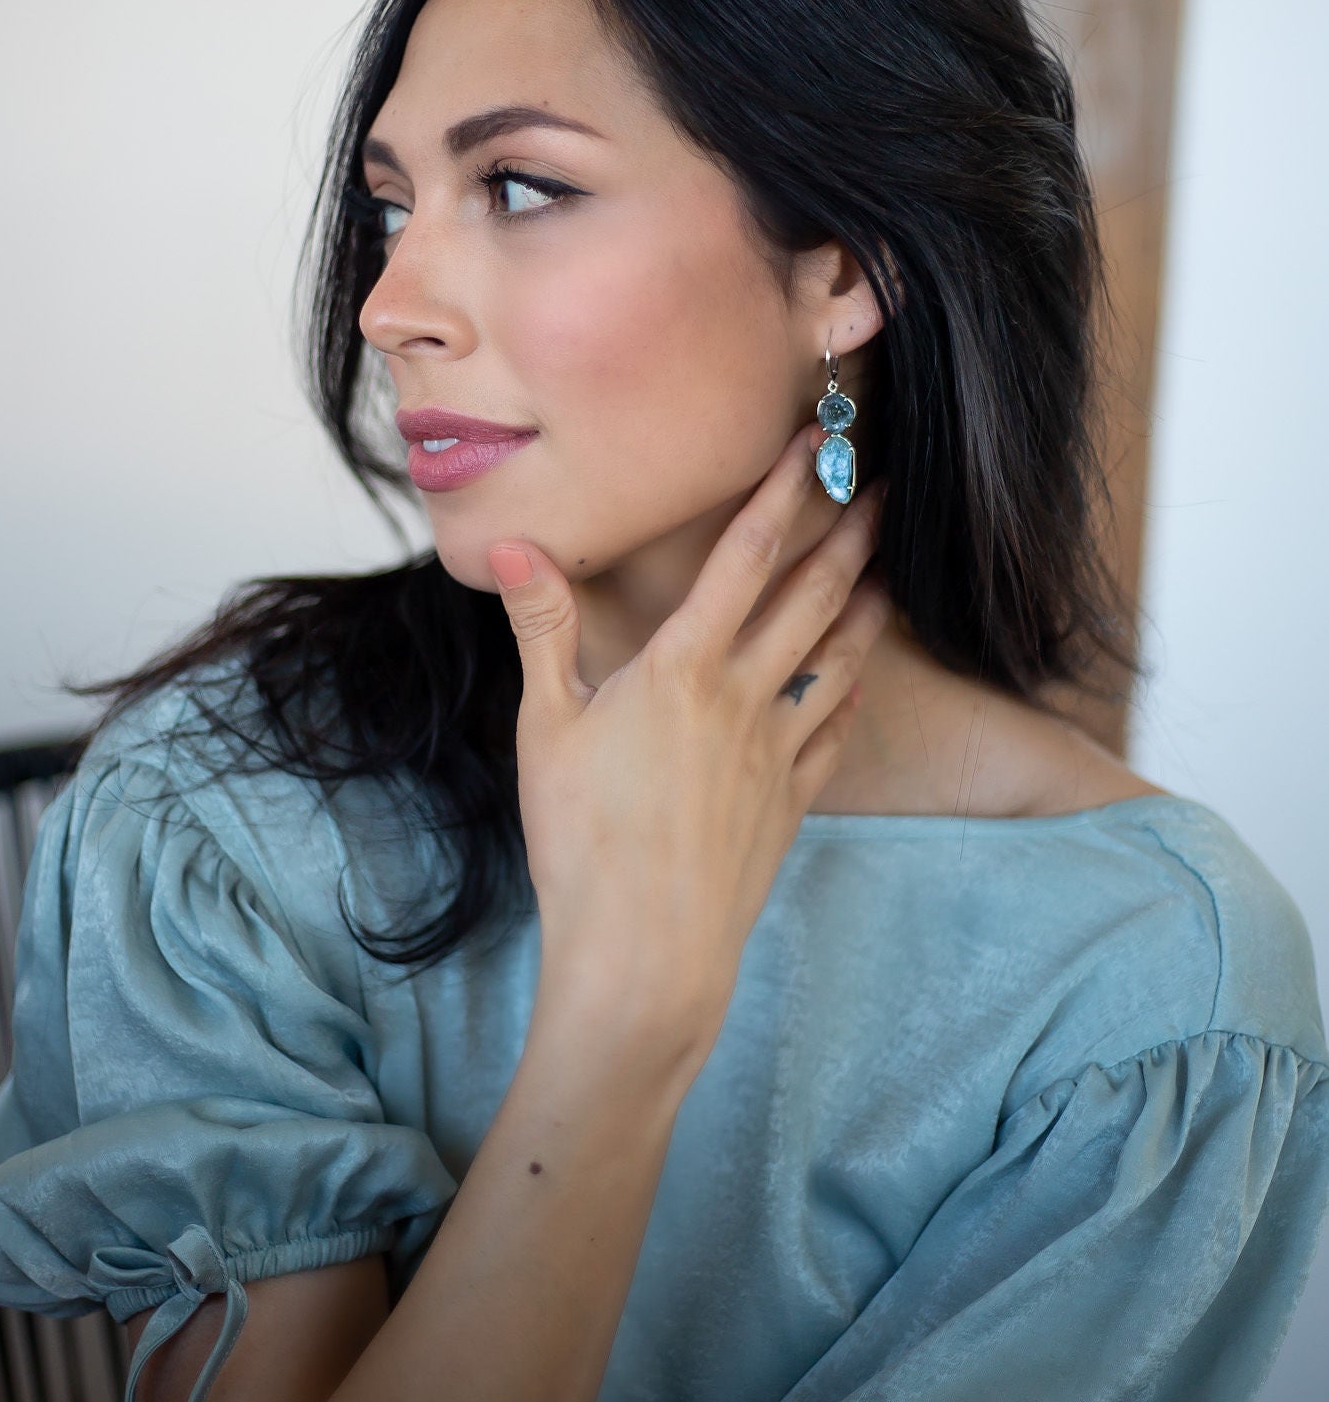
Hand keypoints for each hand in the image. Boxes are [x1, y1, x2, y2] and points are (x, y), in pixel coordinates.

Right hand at [487, 422, 890, 1067]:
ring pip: (837, 661)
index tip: (815, 445)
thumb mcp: (546, 726)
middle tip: (881, 493)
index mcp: (683, 667)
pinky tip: (860, 680)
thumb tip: (514, 547)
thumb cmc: (581, 840)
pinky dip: (851, 696)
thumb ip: (543, 629)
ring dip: (864, 610)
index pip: (743, 557)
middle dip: (849, 538)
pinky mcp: (788, 806)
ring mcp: (775, 753)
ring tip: (888, 573)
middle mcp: (743, 698)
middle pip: (809, 600)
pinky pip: (833, 736)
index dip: (782, 493)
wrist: (643, 955)